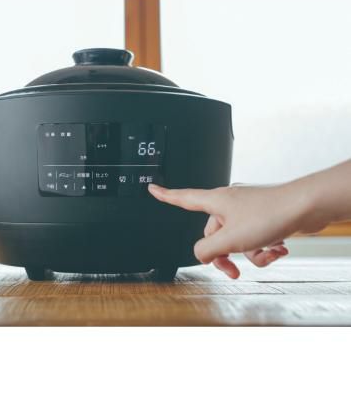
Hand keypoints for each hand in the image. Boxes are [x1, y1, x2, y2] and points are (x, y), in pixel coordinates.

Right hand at [147, 182, 309, 277]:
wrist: (306, 206)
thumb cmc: (270, 214)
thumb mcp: (230, 238)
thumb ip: (207, 250)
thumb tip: (202, 255)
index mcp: (215, 201)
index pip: (183, 198)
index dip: (165, 195)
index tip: (152, 188)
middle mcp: (229, 203)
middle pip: (214, 233)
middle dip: (226, 254)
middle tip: (234, 270)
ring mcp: (247, 209)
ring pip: (237, 239)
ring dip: (250, 253)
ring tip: (265, 254)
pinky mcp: (263, 216)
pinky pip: (254, 237)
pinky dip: (263, 247)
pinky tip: (277, 249)